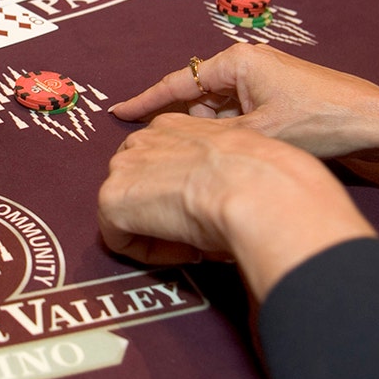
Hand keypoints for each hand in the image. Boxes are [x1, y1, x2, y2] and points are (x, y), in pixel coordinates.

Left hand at [98, 113, 374, 299]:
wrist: (258, 189)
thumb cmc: (267, 177)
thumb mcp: (240, 162)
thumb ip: (219, 171)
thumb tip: (219, 198)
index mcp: (175, 125)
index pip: (161, 160)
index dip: (181, 192)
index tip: (207, 211)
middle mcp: (142, 139)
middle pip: (138, 182)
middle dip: (163, 209)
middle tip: (199, 232)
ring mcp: (122, 168)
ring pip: (128, 209)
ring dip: (156, 230)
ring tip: (195, 242)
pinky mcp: (112, 200)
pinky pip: (119, 238)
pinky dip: (148, 253)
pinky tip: (185, 252)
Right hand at [109, 44, 378, 158]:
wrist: (375, 123)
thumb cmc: (319, 123)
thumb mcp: (257, 132)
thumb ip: (213, 135)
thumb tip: (180, 144)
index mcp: (236, 63)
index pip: (177, 83)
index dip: (145, 101)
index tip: (118, 110)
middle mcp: (246, 64)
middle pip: (197, 97)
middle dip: (183, 125)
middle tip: (163, 151)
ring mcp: (263, 79)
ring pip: (218, 109)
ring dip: (211, 134)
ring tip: (200, 160)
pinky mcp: (277, 95)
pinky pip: (238, 114)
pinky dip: (229, 134)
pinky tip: (227, 157)